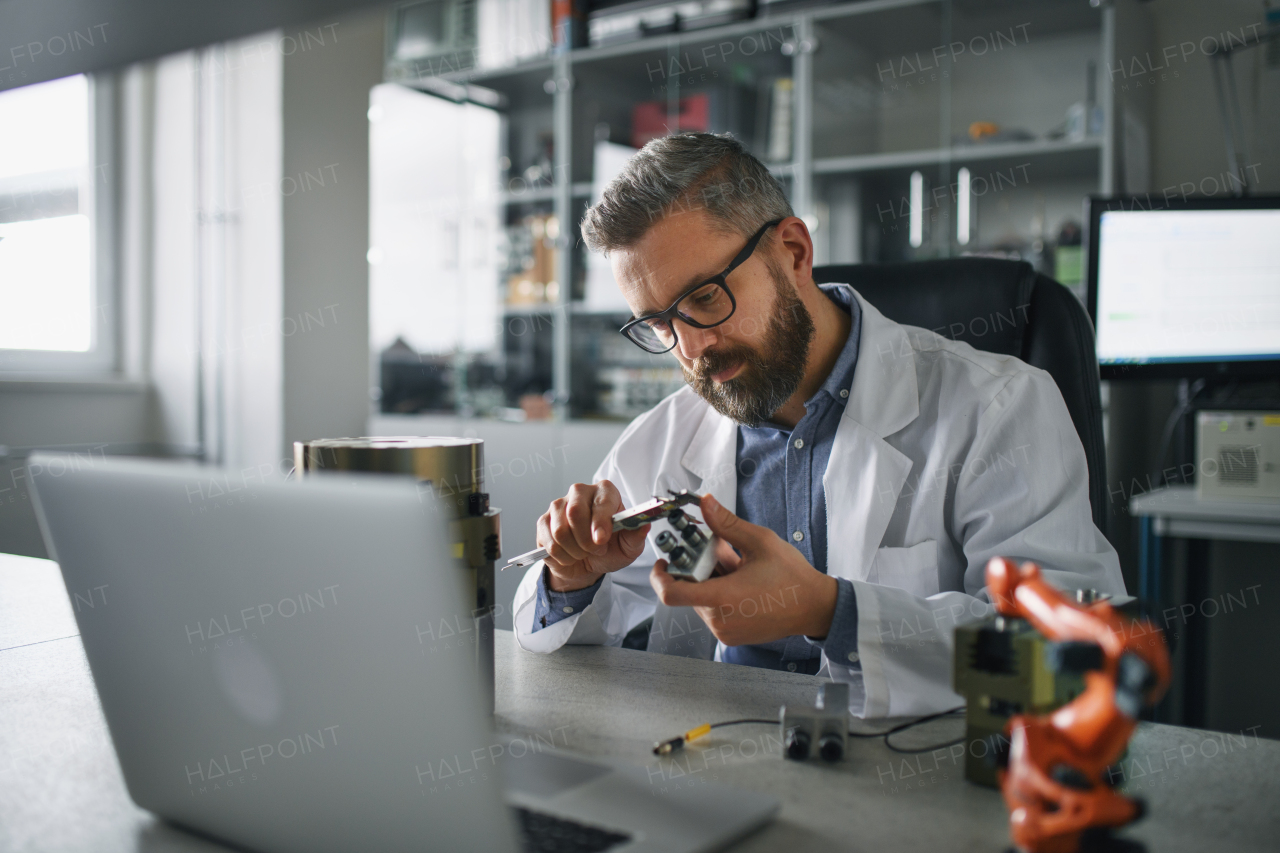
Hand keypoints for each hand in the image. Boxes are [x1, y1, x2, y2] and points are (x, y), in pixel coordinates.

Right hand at [537, 480, 649, 592]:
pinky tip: (570, 555)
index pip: (600, 500)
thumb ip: (636, 535)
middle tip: (597, 550)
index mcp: (605, 492)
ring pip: (561, 530)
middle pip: (575, 512)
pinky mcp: (544, 522)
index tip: (602, 540)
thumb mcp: (629, 546)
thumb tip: (644, 524)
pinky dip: (563, 556)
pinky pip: (550, 542)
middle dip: (586, 540)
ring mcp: (559, 505)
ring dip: (576, 550)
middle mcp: (580, 493)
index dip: (600, 522)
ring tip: (584, 552)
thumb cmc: (610, 549)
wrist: (588, 565)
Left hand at [649, 494, 837, 645]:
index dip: (659, 576)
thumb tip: (705, 503)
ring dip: (709, 582)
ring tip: (734, 566)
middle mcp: (719, 620)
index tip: (662, 562)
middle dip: (696, 570)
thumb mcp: (759, 541)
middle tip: (716, 551)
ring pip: (700, 601)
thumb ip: (727, 524)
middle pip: (688, 591)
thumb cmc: (791, 577)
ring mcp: (725, 631)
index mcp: (723, 598)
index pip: (672, 594)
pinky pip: (713, 612)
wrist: (815, 607)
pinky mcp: (732, 636)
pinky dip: (719, 595)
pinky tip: (739, 581)